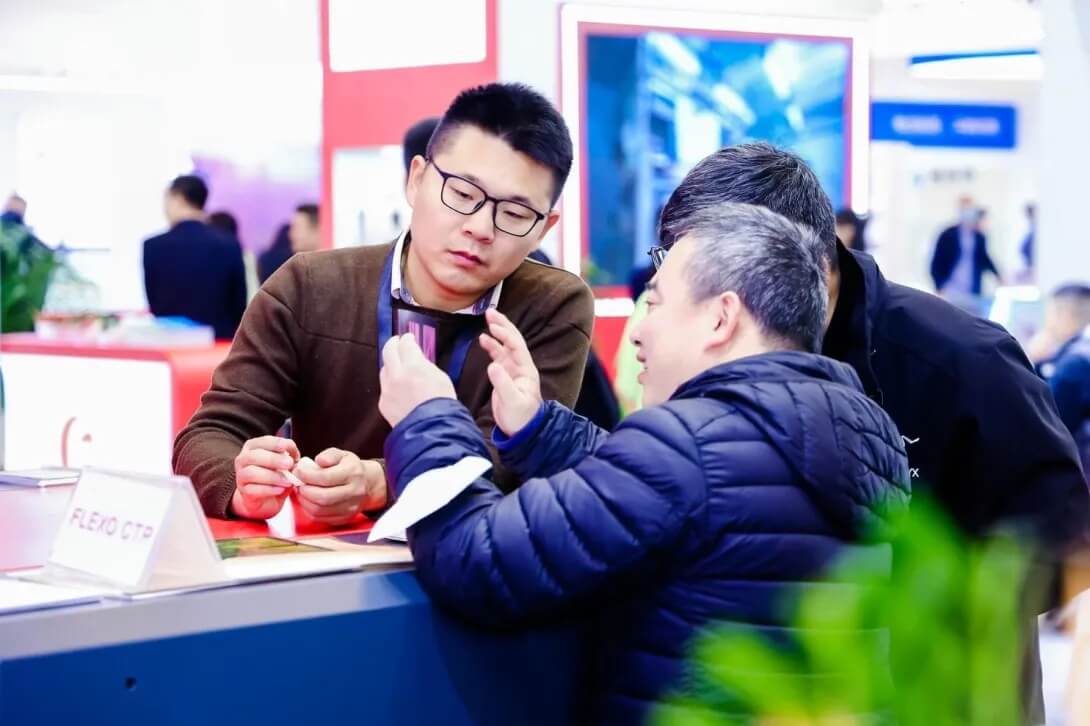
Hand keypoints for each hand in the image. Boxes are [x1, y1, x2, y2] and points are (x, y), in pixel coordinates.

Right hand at [231, 435, 299, 520]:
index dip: (280, 444)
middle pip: (255, 455)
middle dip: (274, 459)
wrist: (265, 499)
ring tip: (288, 481)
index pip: (264, 441)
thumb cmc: (276, 475)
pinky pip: (253, 489)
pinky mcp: (243, 492)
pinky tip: (281, 490)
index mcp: (253, 446)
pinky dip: (269, 489)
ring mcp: (241, 475)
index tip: (294, 453)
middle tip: (290, 464)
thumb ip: (288, 458)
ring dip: (273, 476)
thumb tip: (296, 460)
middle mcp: (243, 459)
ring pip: (252, 473)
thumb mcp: (283, 464)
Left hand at [294, 449, 386, 524]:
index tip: (298, 471)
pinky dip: (308, 509)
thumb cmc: (349, 468)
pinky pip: (320, 518)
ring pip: (319, 510)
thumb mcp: (341, 455)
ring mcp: (350, 508)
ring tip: (302, 490)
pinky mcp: (343, 518)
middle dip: (304, 490)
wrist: (366, 485)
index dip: (306, 475)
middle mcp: (354, 492)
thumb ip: (329, 455)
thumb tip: (318, 461)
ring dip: (304, 500)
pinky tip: (308, 500)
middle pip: (322, 497)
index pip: (325, 477)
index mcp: (353, 472)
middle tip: (298, 483)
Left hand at [378, 333, 456, 427]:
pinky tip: (399, 388)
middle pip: (388, 351)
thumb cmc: (442, 406)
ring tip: (398, 365)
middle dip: (393, 344)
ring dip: (390, 364)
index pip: (406, 344)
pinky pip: (385, 388)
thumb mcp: (441, 378)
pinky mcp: (383, 403)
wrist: (432, 431)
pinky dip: (390, 384)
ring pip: (384, 369)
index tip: (408, 338)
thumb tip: (419, 360)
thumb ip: (426, 366)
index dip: (407, 339)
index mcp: (414, 366)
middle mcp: (397, 375)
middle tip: (397, 342)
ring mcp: (388, 389)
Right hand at [478, 308, 541, 435]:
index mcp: (526, 371)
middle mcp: (521, 367)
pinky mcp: (505, 377)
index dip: (505, 335)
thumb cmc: (520, 418)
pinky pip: (499, 356)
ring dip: (497, 334)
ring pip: (505, 347)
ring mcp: (513, 371)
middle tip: (490, 312)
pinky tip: (483, 339)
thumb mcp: (511, 402)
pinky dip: (492, 347)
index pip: (516, 346)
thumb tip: (492, 366)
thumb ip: (502, 384)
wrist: (522, 431)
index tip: (493, 326)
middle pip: (513, 341)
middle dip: (502, 326)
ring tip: (487, 320)